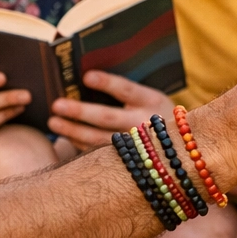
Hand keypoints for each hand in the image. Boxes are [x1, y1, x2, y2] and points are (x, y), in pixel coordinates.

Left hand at [48, 71, 175, 150]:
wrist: (183, 144)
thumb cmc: (157, 113)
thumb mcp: (152, 98)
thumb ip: (128, 92)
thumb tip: (86, 78)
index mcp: (153, 102)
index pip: (127, 90)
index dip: (107, 83)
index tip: (86, 76)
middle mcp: (146, 125)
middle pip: (108, 117)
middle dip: (80, 111)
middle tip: (56, 105)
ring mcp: (137, 146)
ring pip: (100, 140)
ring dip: (73, 131)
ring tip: (53, 122)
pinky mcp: (129, 161)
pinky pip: (100, 154)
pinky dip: (81, 145)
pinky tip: (66, 137)